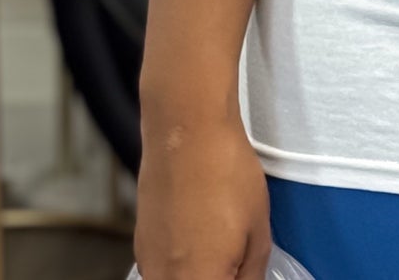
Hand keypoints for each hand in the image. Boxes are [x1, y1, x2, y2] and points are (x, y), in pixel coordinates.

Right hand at [134, 101, 271, 279]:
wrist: (187, 132)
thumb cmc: (228, 175)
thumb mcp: (259, 229)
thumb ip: (251, 273)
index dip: (235, 278)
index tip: (242, 268)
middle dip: (216, 276)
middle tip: (233, 256)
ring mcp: (147, 265)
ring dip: (196, 274)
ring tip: (218, 245)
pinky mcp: (139, 246)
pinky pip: (161, 271)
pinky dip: (179, 267)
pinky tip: (197, 239)